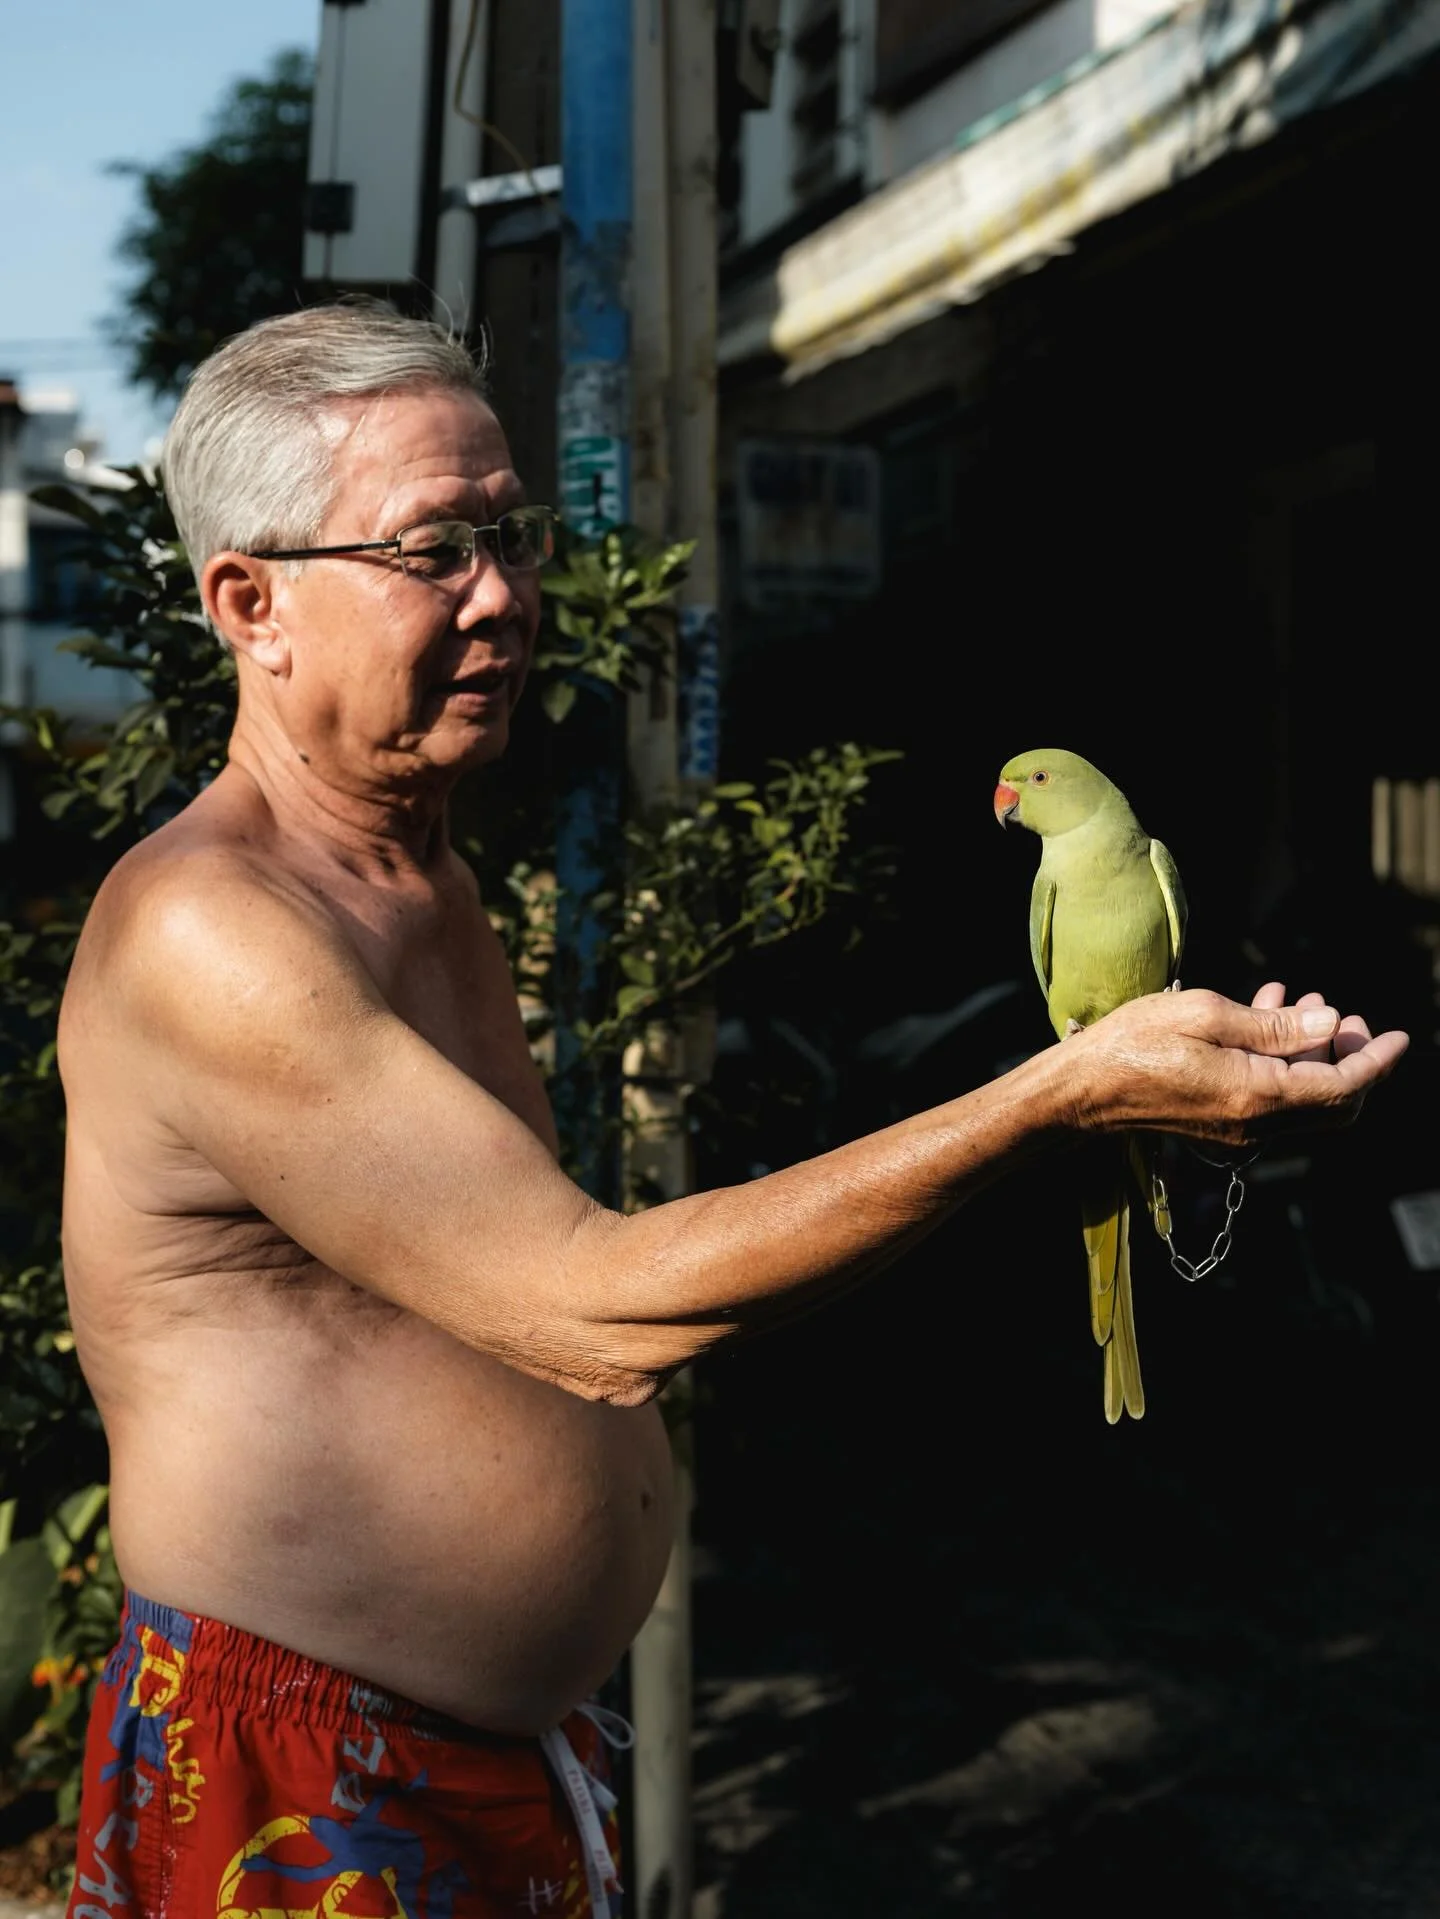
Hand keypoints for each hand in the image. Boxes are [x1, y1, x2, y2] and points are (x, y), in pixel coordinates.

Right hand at [1061, 982, 1408, 1146]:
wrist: (1082, 1092)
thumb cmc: (1134, 1044)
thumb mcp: (1205, 1014)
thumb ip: (1274, 1025)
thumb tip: (1329, 1024)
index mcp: (1256, 1097)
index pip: (1342, 1087)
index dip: (1375, 1061)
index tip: (1398, 1036)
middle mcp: (1255, 1126)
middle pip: (1333, 1105)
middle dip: (1349, 1059)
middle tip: (1345, 1016)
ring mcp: (1238, 1133)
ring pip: (1304, 1102)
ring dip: (1314, 1056)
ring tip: (1303, 1002)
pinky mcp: (1220, 1129)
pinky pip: (1273, 1103)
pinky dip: (1283, 1065)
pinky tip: (1265, 1017)